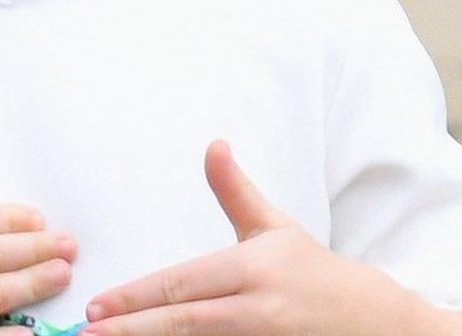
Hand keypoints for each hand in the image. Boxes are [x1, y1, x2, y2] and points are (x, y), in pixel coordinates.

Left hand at [84, 141, 461, 335]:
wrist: (375, 323)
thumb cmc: (313, 274)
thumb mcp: (276, 229)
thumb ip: (235, 193)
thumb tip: (213, 145)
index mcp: (256, 268)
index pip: (183, 285)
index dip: (137, 298)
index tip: (96, 306)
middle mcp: (259, 309)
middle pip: (184, 323)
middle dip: (131, 331)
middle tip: (86, 335)